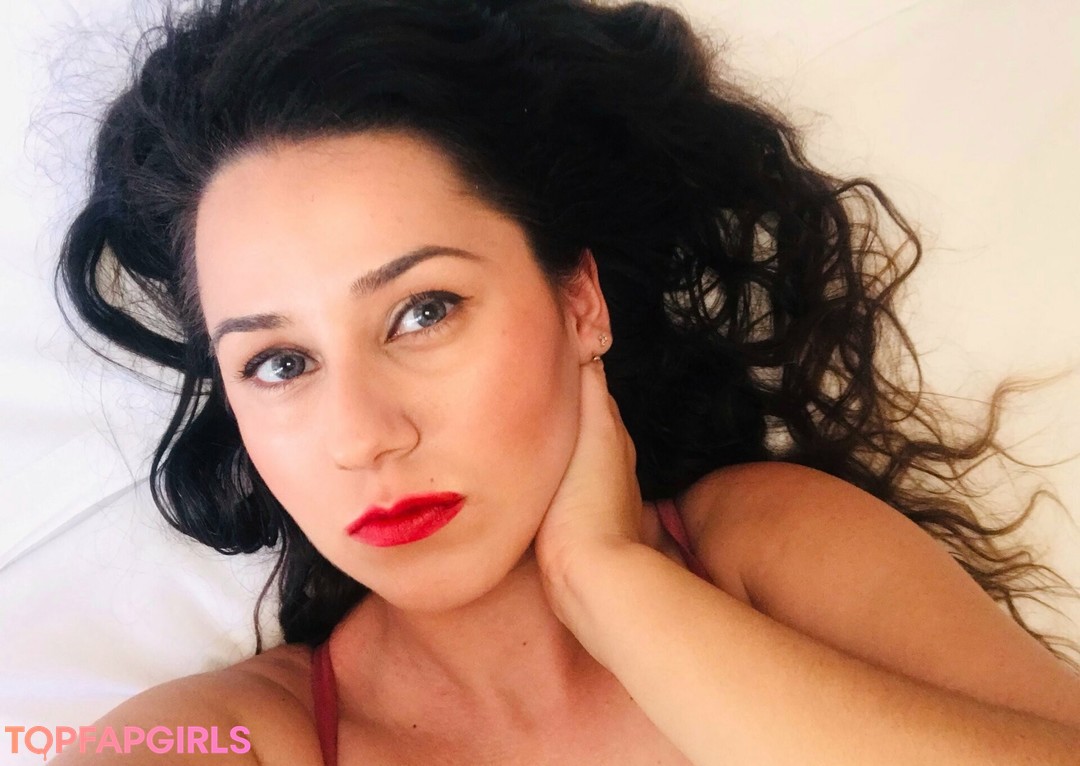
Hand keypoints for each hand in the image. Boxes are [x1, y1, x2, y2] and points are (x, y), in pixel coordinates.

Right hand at [534, 357, 645, 583]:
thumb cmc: (587, 499)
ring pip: (571, 448)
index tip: (545, 351)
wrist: (588, 572)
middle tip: (523, 382)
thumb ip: (590, 390)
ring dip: (552, 433)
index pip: (592, 388)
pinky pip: (560, 477)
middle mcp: (610, 458)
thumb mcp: (593, 430)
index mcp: (612, 432)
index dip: (572, 369)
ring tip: (517, 419)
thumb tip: (586, 349)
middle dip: (560, 401)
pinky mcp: (574, 518)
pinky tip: (526, 466)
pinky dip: (547, 464)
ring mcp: (593, 489)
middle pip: (583, 418)